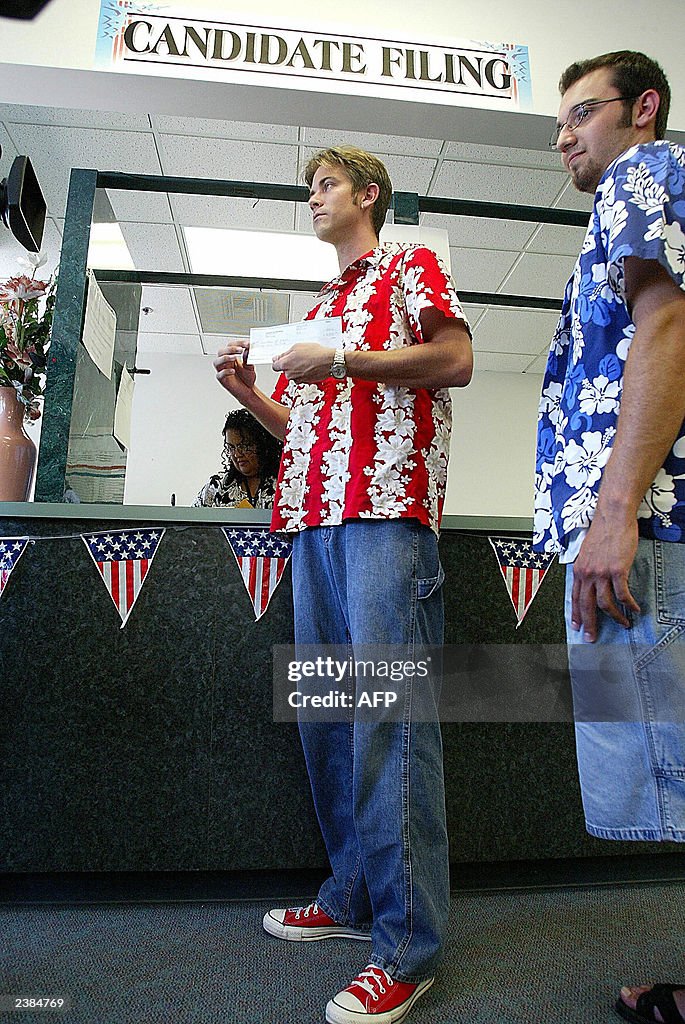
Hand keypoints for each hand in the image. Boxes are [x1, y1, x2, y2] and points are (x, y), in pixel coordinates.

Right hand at [214, 341, 255, 400]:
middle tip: (240, 350)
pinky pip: (220, 375)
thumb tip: (247, 349)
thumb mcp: (250, 367)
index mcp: (231, 357)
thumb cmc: (247, 379)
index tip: (247, 344)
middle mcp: (225, 363)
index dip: (238, 343)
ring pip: (217, 362)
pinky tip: (233, 371)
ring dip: (225, 358)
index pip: (230, 345)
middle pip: (221, 352)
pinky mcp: (222, 380)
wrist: (248, 391)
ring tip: (234, 358)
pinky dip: (225, 372)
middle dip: (230, 349)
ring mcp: (222, 371)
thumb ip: (248, 359)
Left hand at [272, 343, 333, 382]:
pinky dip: (304, 372)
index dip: (278, 361)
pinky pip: (301, 377)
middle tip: (298, 357)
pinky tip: (310, 365)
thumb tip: (278, 357)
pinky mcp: (306, 382)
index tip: (282, 358)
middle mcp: (290, 374)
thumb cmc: (315, 353)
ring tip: (306, 361)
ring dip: (297, 369)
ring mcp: (298, 379)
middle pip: (285, 370)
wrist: (329, 361)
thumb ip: (285, 353)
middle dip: (289, 364)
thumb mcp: (297, 347)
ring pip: (293, 374)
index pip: (275, 366)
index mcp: (285, 365)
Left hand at [571, 512, 640, 642]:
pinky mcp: (617, 570)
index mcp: (579, 570)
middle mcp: (587, 574)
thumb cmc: (603, 532)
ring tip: (624, 623)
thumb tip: (590, 580)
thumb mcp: (587, 552)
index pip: (574, 597)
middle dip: (589, 624)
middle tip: (592, 638)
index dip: (575, 614)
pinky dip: (629, 604)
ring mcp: (601, 573)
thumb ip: (587, 567)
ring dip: (615, 617)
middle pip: (586, 605)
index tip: (577, 627)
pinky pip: (622, 594)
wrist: (612, 517)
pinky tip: (634, 609)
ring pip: (604, 603)